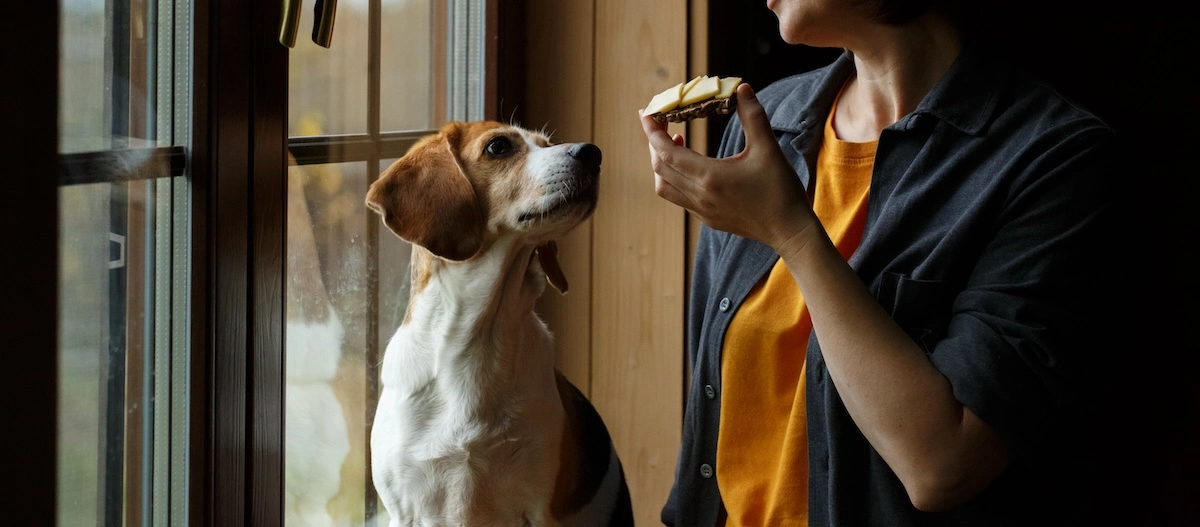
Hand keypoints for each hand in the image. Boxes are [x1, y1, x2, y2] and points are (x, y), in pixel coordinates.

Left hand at [638, 83, 817, 253]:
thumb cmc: (780, 189)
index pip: (666, 151)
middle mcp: (698, 196)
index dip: (652, 130)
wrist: (789, 230)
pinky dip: (673, 178)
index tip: (647, 112)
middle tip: (660, 121)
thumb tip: (742, 88)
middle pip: (660, 167)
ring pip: (664, 186)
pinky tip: (689, 167)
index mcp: (709, 177)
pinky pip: (678, 198)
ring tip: (674, 142)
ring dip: (661, 163)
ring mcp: (701, 210)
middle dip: (654, 142)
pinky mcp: (707, 218)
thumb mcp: (768, 148)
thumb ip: (753, 116)